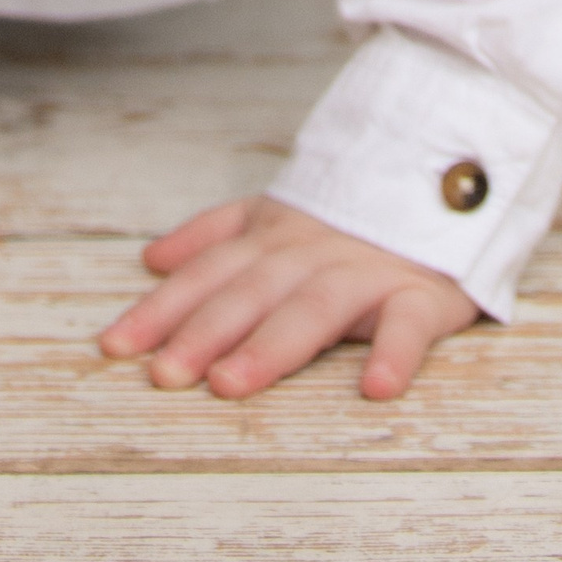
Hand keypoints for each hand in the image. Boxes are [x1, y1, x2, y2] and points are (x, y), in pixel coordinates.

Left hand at [98, 196, 478, 400]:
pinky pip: (409, 324)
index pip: (209, 274)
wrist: (446, 175)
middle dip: (204, 331)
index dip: (162, 308)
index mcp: (275, 236)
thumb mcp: (278, 213)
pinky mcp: (423, 293)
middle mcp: (313, 252)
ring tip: (231, 384)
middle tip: (164, 374)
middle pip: (251, 292)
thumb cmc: (352, 216)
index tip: (115, 346)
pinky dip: (394, 352)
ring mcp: (367, 272)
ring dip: (272, 345)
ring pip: (314, 307)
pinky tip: (375, 386)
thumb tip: (151, 258)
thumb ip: (214, 235)